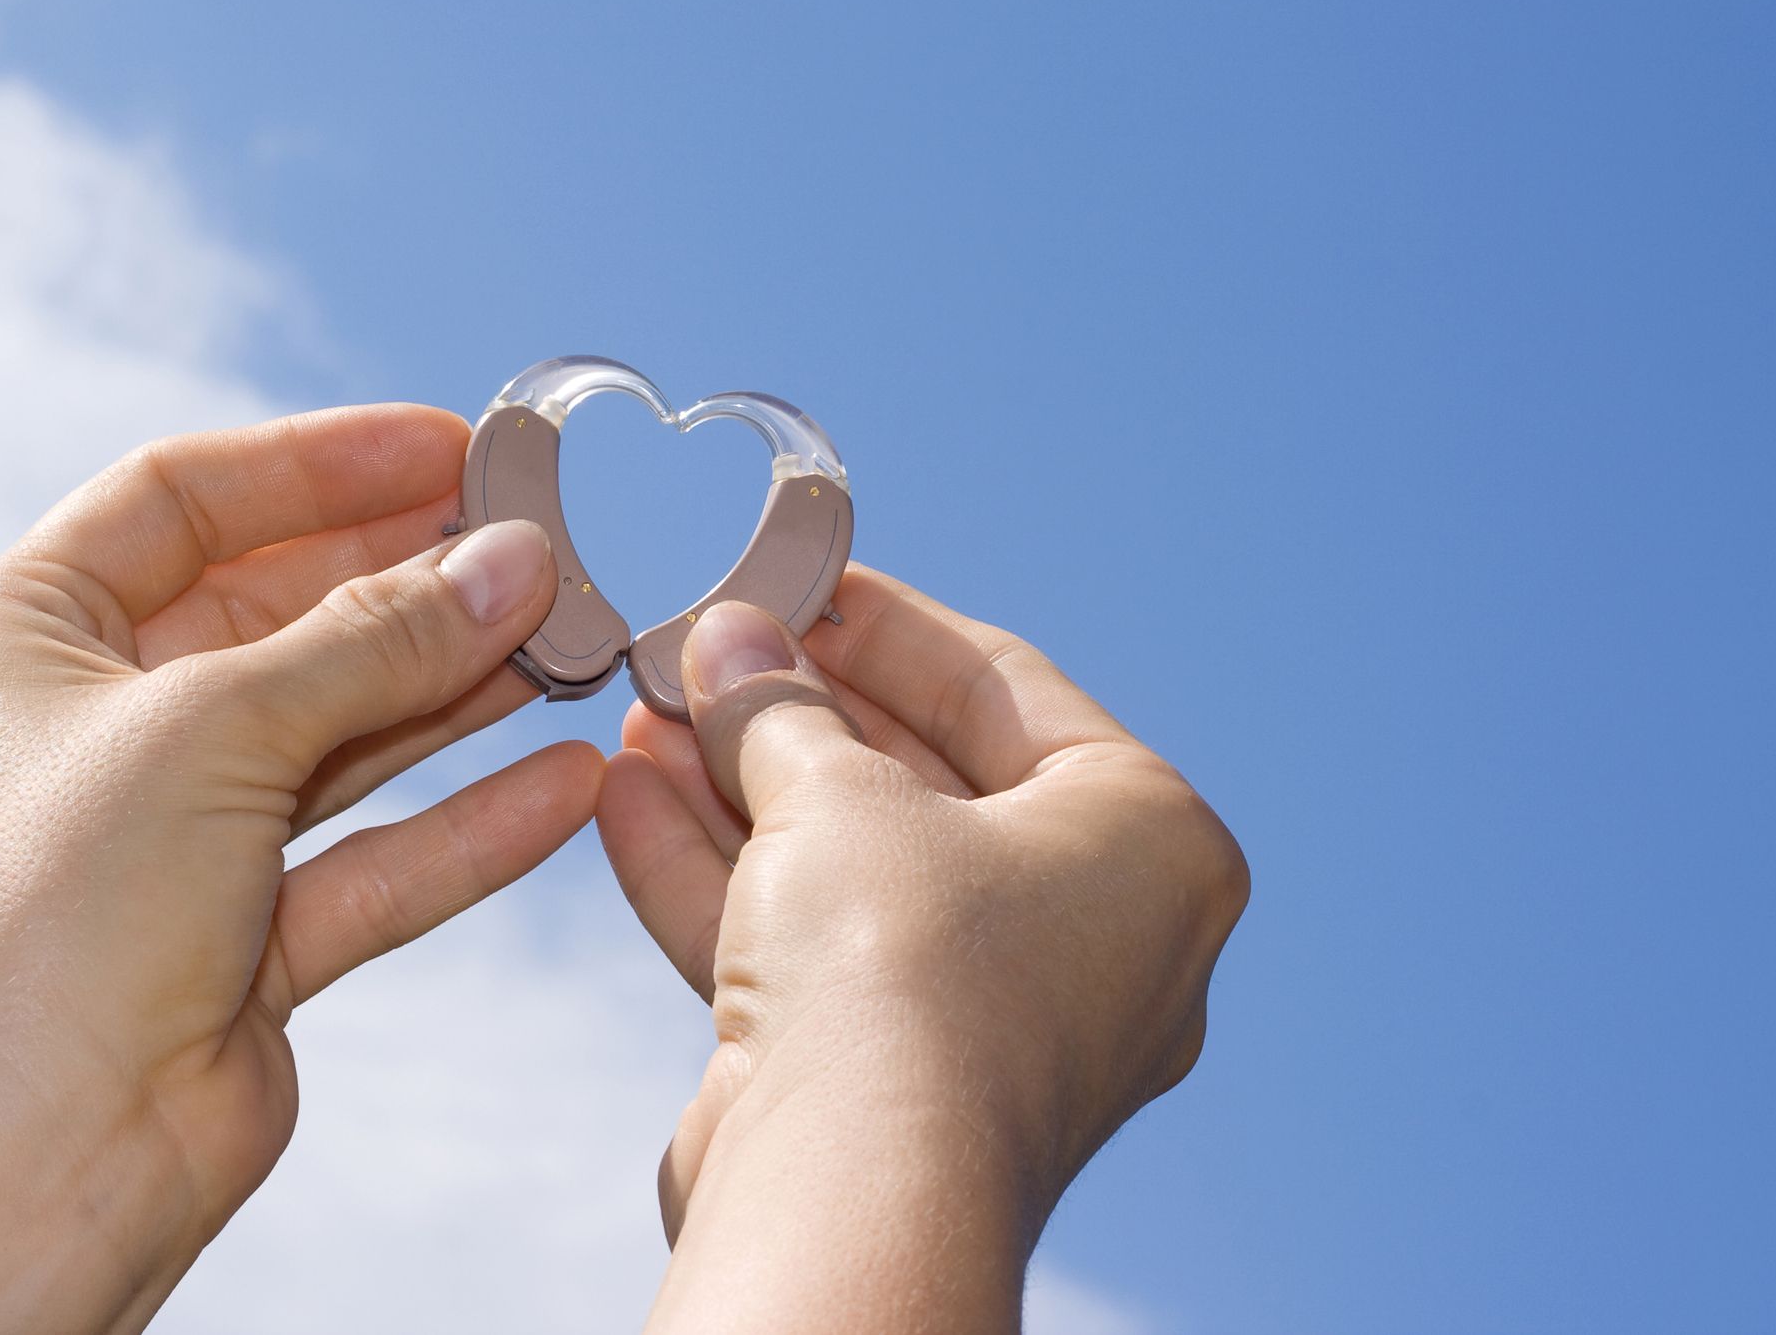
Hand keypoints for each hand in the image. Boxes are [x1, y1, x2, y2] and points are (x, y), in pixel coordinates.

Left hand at [0, 405, 601, 1331]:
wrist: (41, 1152)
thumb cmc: (61, 916)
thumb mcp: (221, 724)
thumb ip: (381, 637)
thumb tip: (516, 561)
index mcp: (23, 638)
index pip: (182, 500)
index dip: (319, 465)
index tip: (450, 446)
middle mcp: (94, 729)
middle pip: (280, 614)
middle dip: (412, 578)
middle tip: (537, 540)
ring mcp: (176, 836)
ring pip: (343, 732)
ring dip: (457, 686)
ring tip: (574, 635)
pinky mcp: (249, 937)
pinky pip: (380, 855)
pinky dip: (470, 822)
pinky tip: (568, 782)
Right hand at [597, 567, 1248, 1332]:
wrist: (854, 1196)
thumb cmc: (903, 971)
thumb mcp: (839, 793)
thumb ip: (783, 706)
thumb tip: (726, 642)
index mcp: (1147, 845)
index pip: (1010, 691)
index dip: (889, 627)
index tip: (799, 579)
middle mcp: (1095, 938)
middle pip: (926, 781)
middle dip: (798, 712)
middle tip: (707, 648)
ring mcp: (996, 1018)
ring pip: (856, 872)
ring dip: (743, 788)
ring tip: (648, 707)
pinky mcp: (900, 1082)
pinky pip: (815, 950)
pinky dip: (726, 876)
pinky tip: (628, 796)